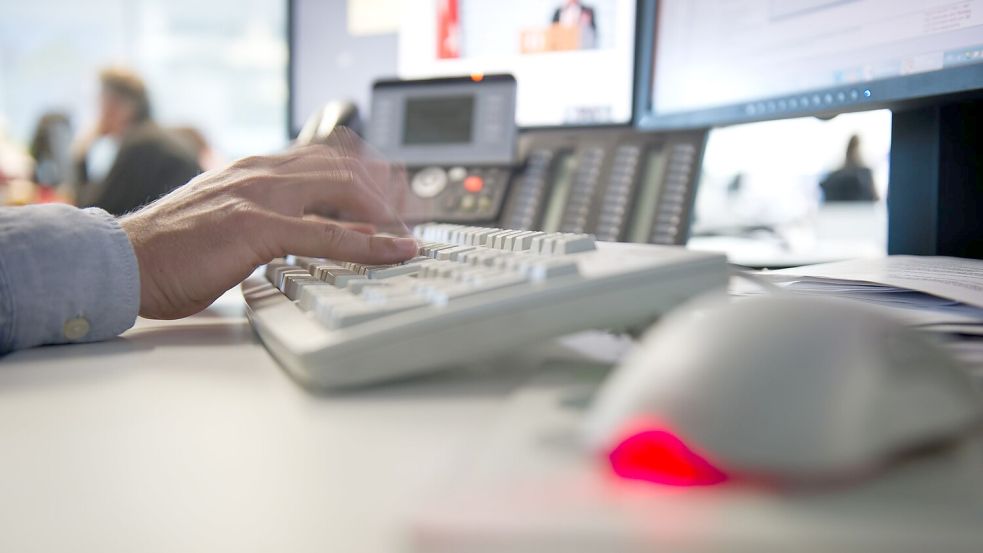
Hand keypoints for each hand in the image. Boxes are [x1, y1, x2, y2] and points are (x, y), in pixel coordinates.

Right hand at [120, 143, 417, 318]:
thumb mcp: (232, 224)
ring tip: (413, 231)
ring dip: (387, 210)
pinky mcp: (256, 226)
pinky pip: (327, 233)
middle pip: (345, 167)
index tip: (396, 193)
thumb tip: (322, 235)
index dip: (369, 173)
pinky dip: (369, 242)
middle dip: (388, 190)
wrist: (124, 261)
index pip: (327, 157)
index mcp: (256, 170)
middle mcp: (263, 173)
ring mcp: (260, 196)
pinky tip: (394, 250)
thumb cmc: (172, 250)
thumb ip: (274, 220)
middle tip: (415, 215)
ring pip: (344, 190)